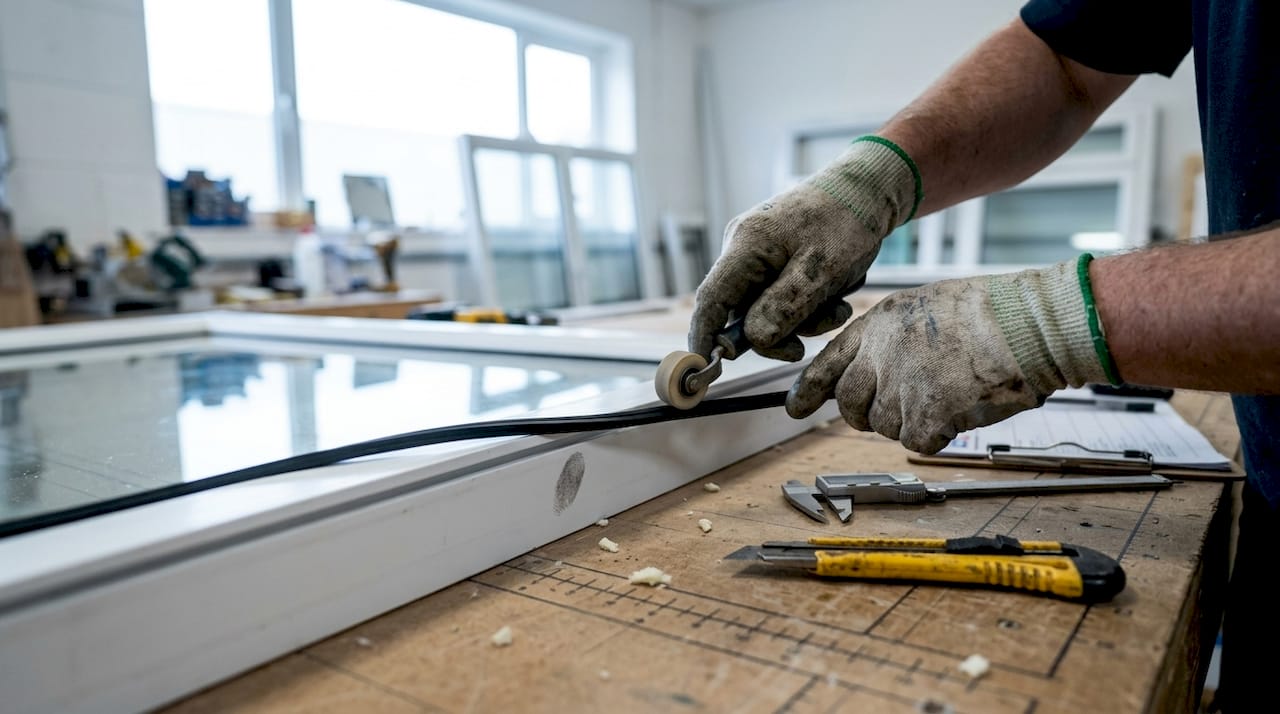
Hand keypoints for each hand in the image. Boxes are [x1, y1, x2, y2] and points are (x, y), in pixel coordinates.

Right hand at [688, 138, 920, 360]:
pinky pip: (782, 296)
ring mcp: (758, 254)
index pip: (711, 300)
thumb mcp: (822, 269)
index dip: (703, 338)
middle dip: (777, 332)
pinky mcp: (775, 259)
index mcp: (746, 246)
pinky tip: (834, 288)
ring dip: (803, 318)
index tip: (702, 369)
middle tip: (803, 348)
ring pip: (766, 309)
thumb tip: (754, 339)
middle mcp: (743, 249)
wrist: (868, 188)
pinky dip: (809, 304)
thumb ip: (785, 307)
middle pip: (741, 312)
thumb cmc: (847, 220)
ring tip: (837, 302)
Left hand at [785, 258, 1113, 452]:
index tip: (793, 409)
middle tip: (901, 407)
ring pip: (885, 426)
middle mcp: (880, 355)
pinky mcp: (925, 416)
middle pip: (850, 405)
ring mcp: (900, 386)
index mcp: (877, 326)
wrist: (1029, 325)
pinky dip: (938, 435)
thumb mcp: (922, 310)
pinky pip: (917, 442)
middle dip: (867, 414)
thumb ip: (891, 341)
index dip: (807, 391)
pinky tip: (961, 407)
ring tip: (948, 392)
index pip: (826, 364)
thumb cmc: (990, 314)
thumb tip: (874, 373)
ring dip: (912, 421)